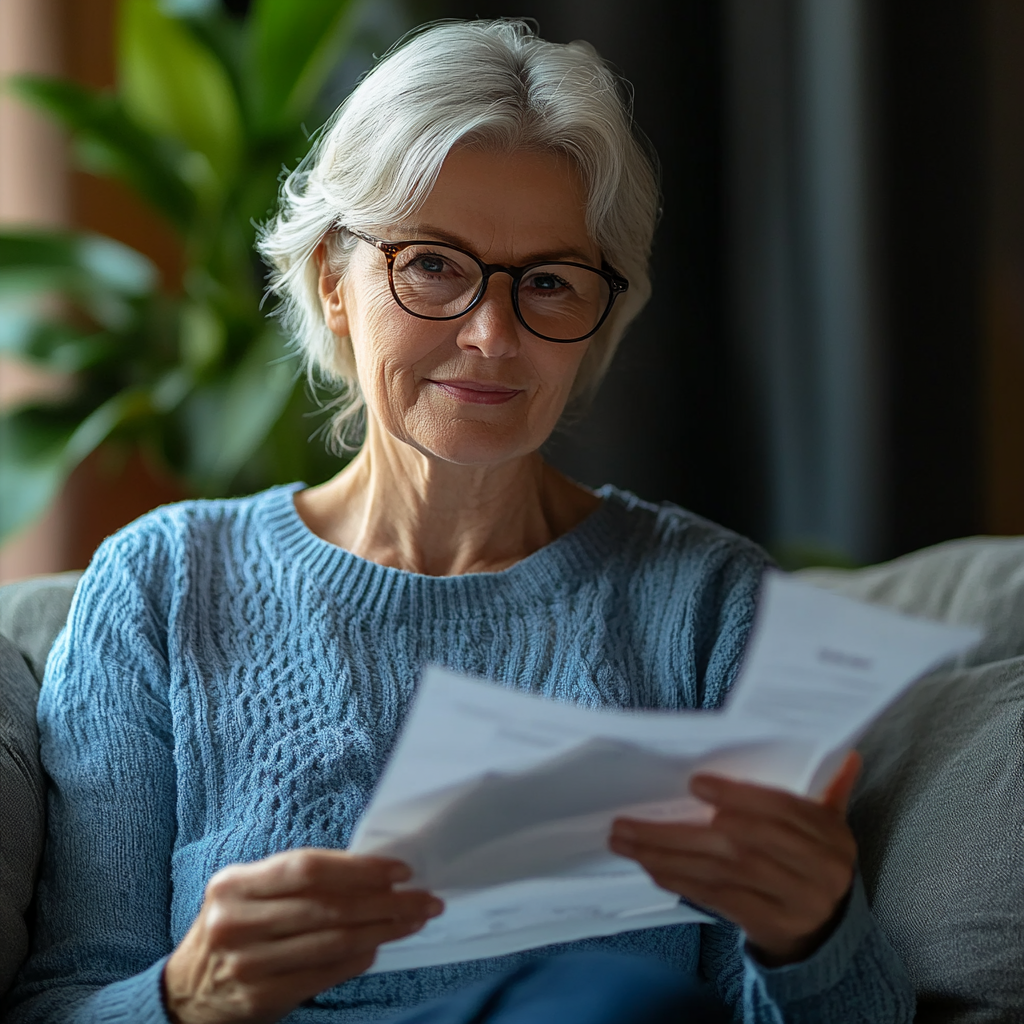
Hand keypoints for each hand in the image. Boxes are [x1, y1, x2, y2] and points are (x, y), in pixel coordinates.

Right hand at [163, 848, 442, 1023]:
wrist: (186, 993)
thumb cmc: (235, 928)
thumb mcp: (250, 893)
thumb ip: (299, 881)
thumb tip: (373, 873)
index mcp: (234, 884)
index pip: (308, 868)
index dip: (359, 868)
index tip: (400, 869)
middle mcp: (235, 922)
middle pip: (327, 906)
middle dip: (385, 900)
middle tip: (423, 897)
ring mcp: (247, 964)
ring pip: (333, 941)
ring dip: (383, 929)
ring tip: (414, 919)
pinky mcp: (261, 998)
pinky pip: (325, 974)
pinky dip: (359, 958)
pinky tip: (378, 946)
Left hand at [609, 751, 860, 965]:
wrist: (827, 929)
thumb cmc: (813, 859)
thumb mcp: (829, 823)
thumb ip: (831, 788)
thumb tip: (847, 753)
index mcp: (830, 835)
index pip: (780, 811)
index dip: (738, 796)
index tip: (695, 784)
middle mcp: (817, 870)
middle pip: (741, 844)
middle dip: (681, 830)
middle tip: (632, 821)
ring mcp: (795, 902)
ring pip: (722, 873)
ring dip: (668, 856)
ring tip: (627, 842)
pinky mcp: (771, 925)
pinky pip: (720, 901)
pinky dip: (683, 883)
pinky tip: (653, 869)